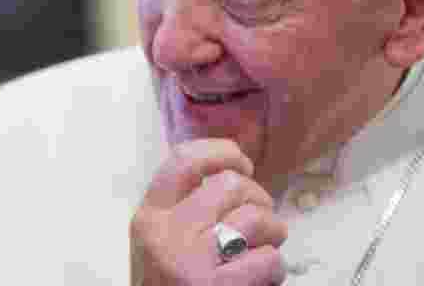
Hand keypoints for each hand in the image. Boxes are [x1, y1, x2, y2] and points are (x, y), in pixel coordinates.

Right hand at [130, 139, 286, 284]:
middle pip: (229, 185)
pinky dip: (275, 266)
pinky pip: (267, 260)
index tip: (240, 160)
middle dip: (258, 197)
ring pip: (256, 218)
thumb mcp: (157, 244)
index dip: (219, 151)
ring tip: (268, 245)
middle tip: (261, 217)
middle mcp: (167, 234)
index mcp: (148, 218)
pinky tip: (265, 275)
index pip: (182, 161)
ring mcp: (192, 263)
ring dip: (274, 230)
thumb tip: (230, 174)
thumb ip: (181, 211)